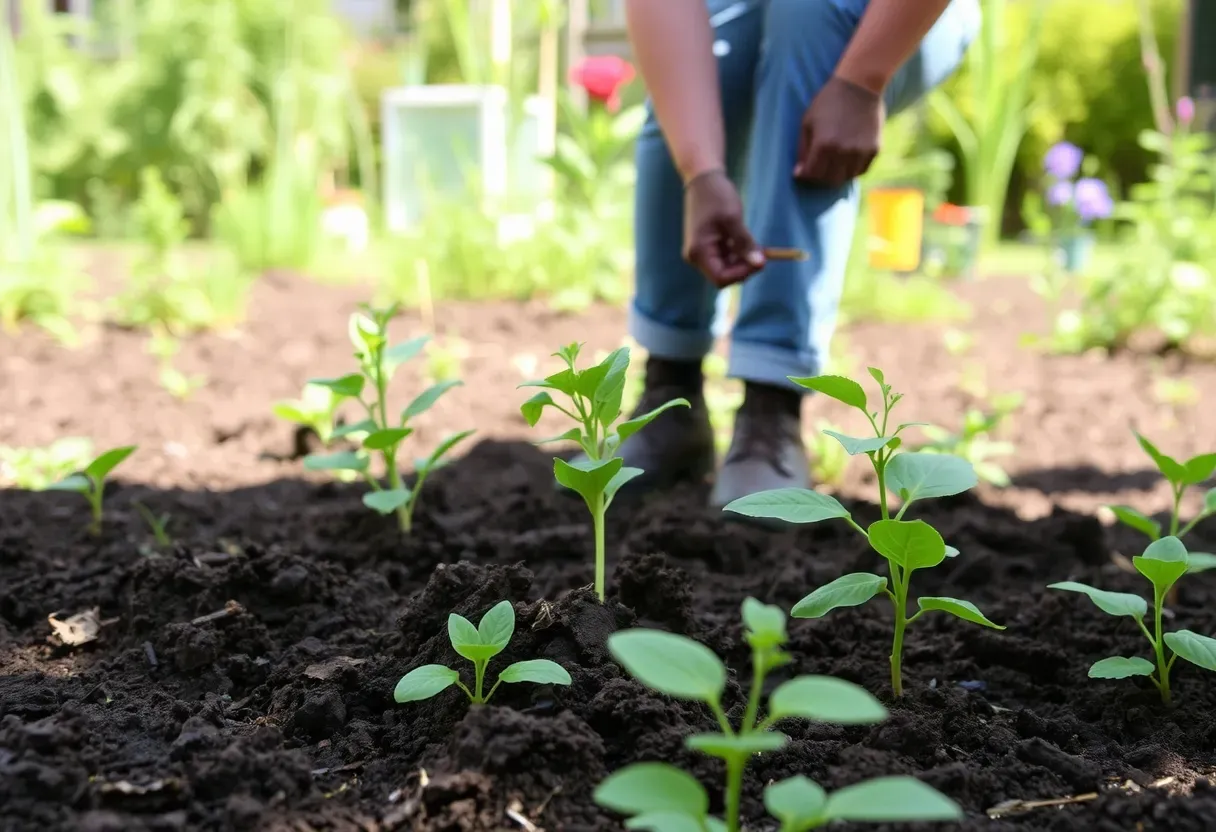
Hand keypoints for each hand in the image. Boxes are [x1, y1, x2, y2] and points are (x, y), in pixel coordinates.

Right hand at [682, 170, 765, 287]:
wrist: (703, 178)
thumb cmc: (716, 196)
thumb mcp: (733, 219)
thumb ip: (745, 244)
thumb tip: (759, 264)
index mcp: (698, 252)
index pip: (721, 278)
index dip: (742, 273)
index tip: (761, 260)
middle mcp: (696, 256)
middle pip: (723, 275)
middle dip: (744, 267)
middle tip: (761, 251)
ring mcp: (700, 252)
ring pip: (726, 268)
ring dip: (743, 260)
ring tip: (754, 243)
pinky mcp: (707, 246)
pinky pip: (724, 258)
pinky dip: (738, 253)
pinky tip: (745, 240)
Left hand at [793, 75, 884, 188]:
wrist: (860, 84)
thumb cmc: (828, 101)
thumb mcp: (807, 122)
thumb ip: (802, 149)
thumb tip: (799, 173)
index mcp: (823, 145)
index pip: (811, 175)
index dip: (804, 175)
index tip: (802, 171)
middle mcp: (843, 152)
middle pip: (829, 181)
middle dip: (819, 178)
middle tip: (817, 168)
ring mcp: (860, 152)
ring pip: (846, 178)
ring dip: (836, 175)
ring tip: (831, 163)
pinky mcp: (874, 149)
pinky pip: (861, 170)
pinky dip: (851, 169)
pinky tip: (846, 159)